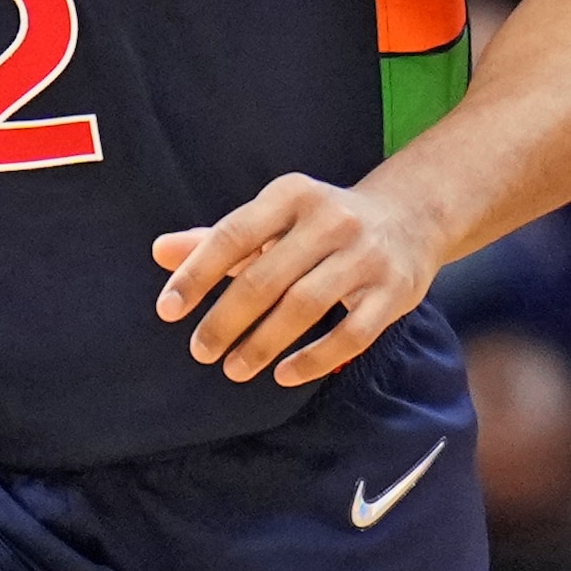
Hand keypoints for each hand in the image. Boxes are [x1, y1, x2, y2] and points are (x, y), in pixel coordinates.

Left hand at [151, 173, 438, 388]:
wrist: (410, 217)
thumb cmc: (322, 224)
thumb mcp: (273, 219)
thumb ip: (217, 239)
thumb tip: (160, 252)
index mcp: (292, 195)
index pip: (234, 235)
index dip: (198, 274)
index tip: (169, 310)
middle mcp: (331, 220)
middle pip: (267, 277)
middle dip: (227, 319)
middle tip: (201, 351)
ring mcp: (366, 256)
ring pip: (306, 305)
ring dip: (264, 343)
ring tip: (234, 369)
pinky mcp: (395, 292)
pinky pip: (352, 334)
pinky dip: (315, 359)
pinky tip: (284, 375)